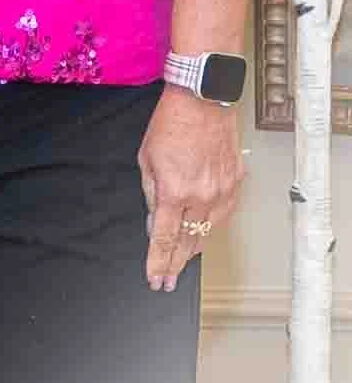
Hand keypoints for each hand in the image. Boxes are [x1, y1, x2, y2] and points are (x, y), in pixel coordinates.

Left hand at [138, 85, 244, 291]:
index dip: (158, 262)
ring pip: (207, 232)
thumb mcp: (146, 158)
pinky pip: (222, 214)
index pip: (164, 239)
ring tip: (182, 262)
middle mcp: (201, 197)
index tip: (155, 279)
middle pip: (188, 243)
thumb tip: (155, 220)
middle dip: (176, 265)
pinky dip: (210, 226)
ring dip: (193, 249)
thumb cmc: (171, 123)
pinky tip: (202, 234)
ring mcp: (222, 192)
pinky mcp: (236, 184)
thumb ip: (151, 193)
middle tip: (168, 282)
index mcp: (174, 192)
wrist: (203, 100)